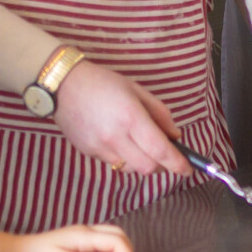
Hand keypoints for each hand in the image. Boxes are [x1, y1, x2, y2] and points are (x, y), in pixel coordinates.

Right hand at [50, 61, 184, 175]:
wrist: (62, 85)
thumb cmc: (103, 82)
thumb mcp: (137, 90)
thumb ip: (160, 114)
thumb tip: (175, 136)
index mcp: (131, 117)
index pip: (160, 150)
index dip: (177, 163)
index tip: (188, 169)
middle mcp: (115, 137)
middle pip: (147, 168)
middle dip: (162, 166)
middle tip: (166, 156)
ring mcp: (99, 148)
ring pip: (130, 169)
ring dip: (142, 162)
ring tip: (140, 145)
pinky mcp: (88, 153)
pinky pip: (113, 163)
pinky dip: (124, 158)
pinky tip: (119, 141)